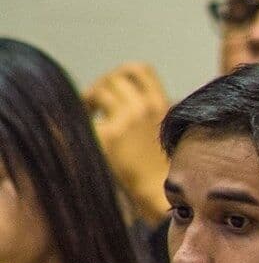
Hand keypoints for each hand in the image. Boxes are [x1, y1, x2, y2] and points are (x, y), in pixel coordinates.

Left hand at [82, 62, 170, 220]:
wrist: (159, 191)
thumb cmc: (165, 166)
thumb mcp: (169, 130)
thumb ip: (156, 112)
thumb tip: (141, 100)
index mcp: (160, 105)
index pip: (141, 70)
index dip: (124, 74)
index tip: (116, 87)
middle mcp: (144, 108)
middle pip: (115, 77)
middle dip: (102, 85)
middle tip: (95, 101)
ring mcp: (126, 121)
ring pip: (101, 90)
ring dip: (91, 98)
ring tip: (89, 112)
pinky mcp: (109, 135)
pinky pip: (89, 116)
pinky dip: (85, 119)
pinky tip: (87, 130)